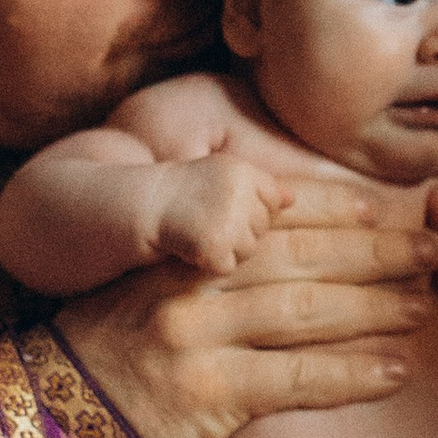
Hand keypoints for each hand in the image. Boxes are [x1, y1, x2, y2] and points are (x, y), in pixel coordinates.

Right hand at [63, 186, 437, 437]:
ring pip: (307, 312)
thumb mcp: (143, 283)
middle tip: (432, 251)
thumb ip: (202, 253)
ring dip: (376, 308)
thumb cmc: (105, 351)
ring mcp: (197, 338)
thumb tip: (278, 217)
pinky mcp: (209, 396)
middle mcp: (188, 284)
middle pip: (299, 258)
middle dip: (374, 254)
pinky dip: (352, 374)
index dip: (330, 210)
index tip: (380, 210)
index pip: (267, 218)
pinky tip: (395, 371)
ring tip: (425, 306)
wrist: (48, 420)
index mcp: (175, 247)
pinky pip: (298, 380)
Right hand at [150, 153, 293, 273]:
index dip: (251, 208)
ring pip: (249, 250)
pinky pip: (228, 266)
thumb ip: (261, 185)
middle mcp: (237, 193)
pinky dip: (210, 263)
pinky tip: (192, 247)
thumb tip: (293, 199)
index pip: (273, 200)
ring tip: (201, 233)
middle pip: (263, 227)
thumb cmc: (184, 191)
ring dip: (227, 249)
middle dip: (240, 230)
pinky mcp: (214, 246)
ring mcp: (226, 220)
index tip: (225, 206)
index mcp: (243, 171)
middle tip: (208, 221)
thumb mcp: (221, 175)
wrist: (144, 206)